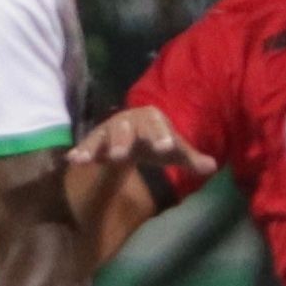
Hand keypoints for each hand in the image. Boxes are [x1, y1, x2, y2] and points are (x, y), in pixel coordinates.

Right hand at [73, 104, 214, 189]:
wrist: (135, 133)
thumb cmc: (156, 141)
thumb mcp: (175, 151)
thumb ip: (191, 158)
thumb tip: (212, 167)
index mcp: (151, 118)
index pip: (156, 125)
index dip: (160, 135)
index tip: (164, 149)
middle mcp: (129, 119)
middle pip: (126, 128)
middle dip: (122, 140)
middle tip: (120, 156)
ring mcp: (111, 128)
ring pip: (105, 134)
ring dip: (99, 146)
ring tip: (97, 159)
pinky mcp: (96, 139)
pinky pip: (88, 144)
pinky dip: (82, 151)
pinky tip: (73, 160)